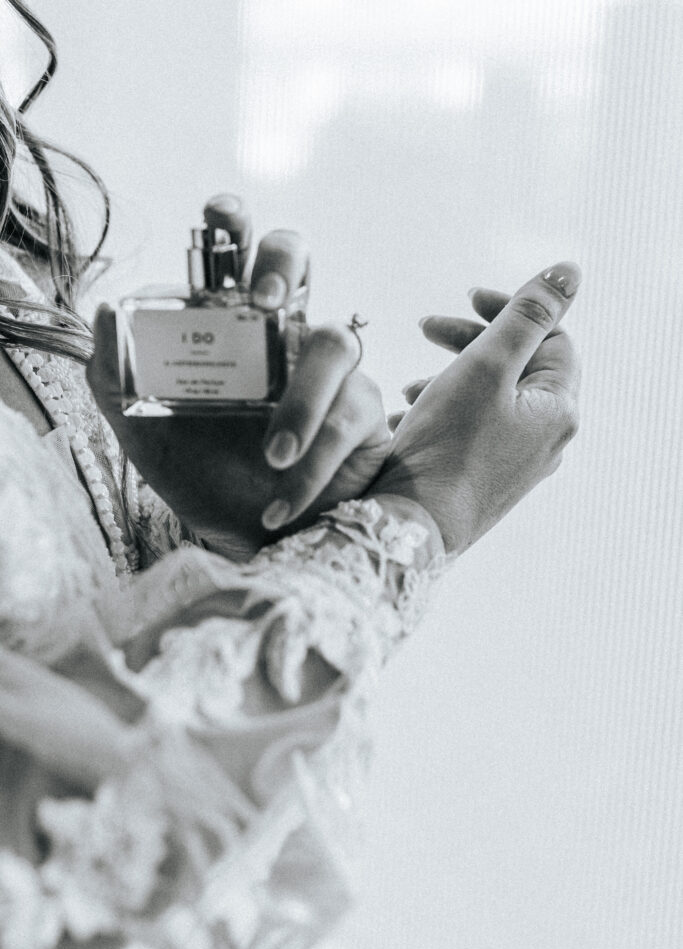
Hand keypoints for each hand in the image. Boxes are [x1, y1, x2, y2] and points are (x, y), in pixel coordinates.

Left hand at [87, 200, 389, 558]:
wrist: (250, 543)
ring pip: (337, 342)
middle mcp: (282, 336)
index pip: (234, 255)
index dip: (234, 221)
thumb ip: (116, 379)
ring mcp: (330, 373)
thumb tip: (107, 311)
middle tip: (265, 301)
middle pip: (298, 257)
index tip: (221, 214)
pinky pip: (351, 417)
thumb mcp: (147, 434)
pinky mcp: (364, 415)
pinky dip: (314, 465)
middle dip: (283, 261)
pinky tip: (281, 503)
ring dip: (303, 401)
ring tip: (272, 457)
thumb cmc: (204, 479)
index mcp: (230, 330)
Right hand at [369, 262, 580, 553]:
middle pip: (519, 368)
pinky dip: (441, 414)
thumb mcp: (487, 365)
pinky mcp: (485, 482)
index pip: (552, 337)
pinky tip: (406, 419)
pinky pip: (471, 433)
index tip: (464, 299)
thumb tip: (569, 270)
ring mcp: (516, 466)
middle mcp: (546, 441)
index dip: (510, 308)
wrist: (413, 527)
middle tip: (426, 327)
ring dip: (450, 378)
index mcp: (559, 410)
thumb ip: (528, 314)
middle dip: (472, 341)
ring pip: (489, 401)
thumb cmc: (448, 447)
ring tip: (409, 385)